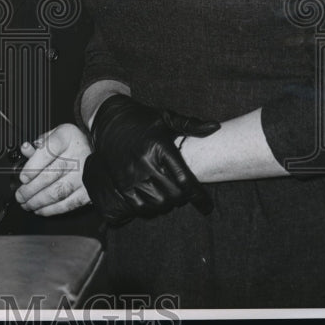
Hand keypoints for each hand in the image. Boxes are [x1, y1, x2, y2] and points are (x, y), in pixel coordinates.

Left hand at [13, 124, 91, 215]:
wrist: (95, 151)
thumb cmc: (70, 144)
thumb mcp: (54, 135)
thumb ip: (38, 143)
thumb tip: (25, 149)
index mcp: (66, 137)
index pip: (48, 151)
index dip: (33, 166)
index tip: (23, 177)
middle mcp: (76, 155)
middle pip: (50, 175)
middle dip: (30, 189)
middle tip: (20, 195)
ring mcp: (84, 175)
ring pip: (57, 192)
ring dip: (38, 201)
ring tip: (26, 204)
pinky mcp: (87, 191)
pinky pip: (67, 204)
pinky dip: (51, 209)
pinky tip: (40, 209)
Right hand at [83, 94, 219, 223]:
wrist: (109, 122)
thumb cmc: (143, 120)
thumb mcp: (166, 118)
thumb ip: (191, 125)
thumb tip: (215, 126)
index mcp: (160, 147)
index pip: (185, 180)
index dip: (199, 197)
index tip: (207, 206)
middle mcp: (145, 163)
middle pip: (174, 195)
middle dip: (183, 197)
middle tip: (182, 190)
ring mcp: (131, 175)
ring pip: (159, 203)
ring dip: (167, 202)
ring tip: (167, 191)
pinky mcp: (121, 184)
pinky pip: (140, 207)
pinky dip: (150, 207)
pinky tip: (153, 195)